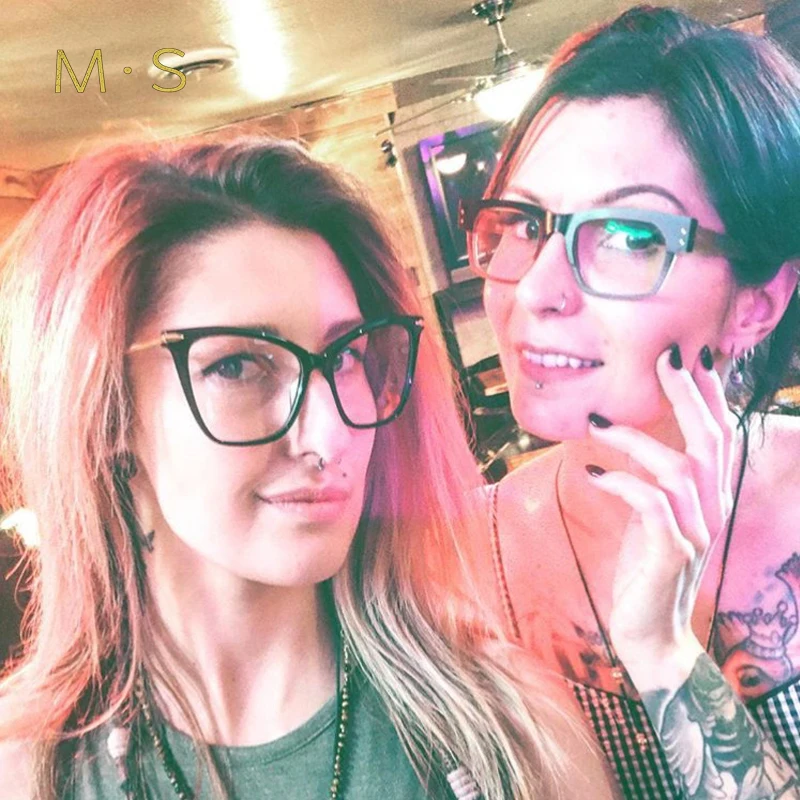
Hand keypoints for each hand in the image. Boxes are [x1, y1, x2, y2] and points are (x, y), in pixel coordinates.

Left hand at [587, 345, 736, 685]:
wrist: (651, 636)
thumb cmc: (646, 570)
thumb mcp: (653, 519)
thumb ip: (655, 483)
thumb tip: (631, 439)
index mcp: (709, 500)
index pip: (719, 438)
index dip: (710, 397)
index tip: (694, 358)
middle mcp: (712, 511)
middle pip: (710, 442)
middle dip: (689, 396)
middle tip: (666, 358)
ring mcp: (695, 533)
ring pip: (679, 468)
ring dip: (636, 439)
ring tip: (596, 424)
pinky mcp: (671, 553)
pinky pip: (650, 504)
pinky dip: (620, 482)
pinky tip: (592, 474)